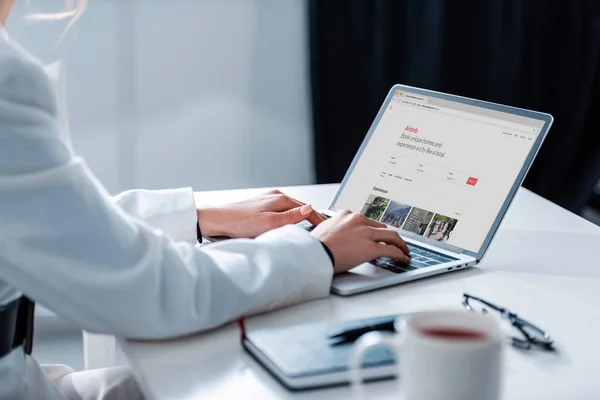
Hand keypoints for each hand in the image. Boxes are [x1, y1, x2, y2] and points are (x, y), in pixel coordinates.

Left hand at [197, 189, 326, 237]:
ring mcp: (267, 200)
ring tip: (309, 228)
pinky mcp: (260, 207)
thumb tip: (310, 209)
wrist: (217, 221)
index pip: (308, 209)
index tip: (327, 228)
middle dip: (312, 218)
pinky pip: (281, 212)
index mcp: (280, 199)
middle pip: (300, 208)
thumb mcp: (270, 223)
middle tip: (321, 229)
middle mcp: (275, 196)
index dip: (319, 219)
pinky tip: (288, 225)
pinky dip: (289, 218)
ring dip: (300, 218)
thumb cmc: (240, 223)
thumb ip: (292, 216)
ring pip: (291, 210)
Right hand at [311, 210, 409, 273]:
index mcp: (347, 215)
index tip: (379, 235)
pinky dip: (400, 254)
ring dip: (400, 244)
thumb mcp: (324, 231)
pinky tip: (403, 259)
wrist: (311, 254)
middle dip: (391, 236)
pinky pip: (391, 250)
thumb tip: (339, 239)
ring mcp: (366, 233)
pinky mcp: (371, 248)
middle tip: (396, 243)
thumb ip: (336, 230)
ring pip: (392, 236)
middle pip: (382, 227)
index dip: (375, 230)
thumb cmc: (314, 246)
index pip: (368, 221)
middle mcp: (358, 220)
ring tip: (404, 251)